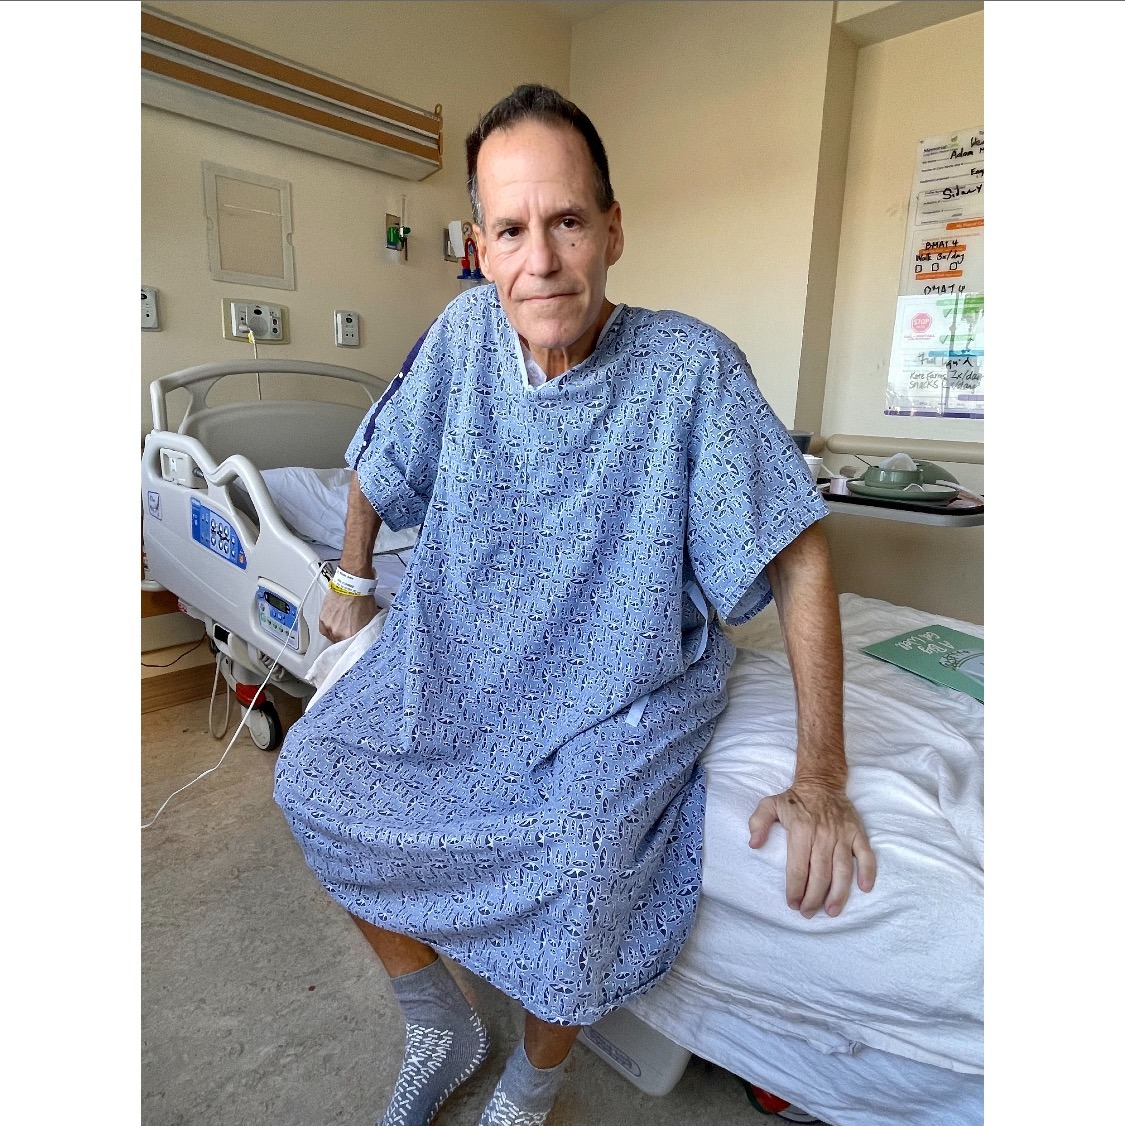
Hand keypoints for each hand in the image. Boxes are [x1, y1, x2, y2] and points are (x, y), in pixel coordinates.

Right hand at [319, 588, 377, 642]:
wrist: (352, 586)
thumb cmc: (362, 599)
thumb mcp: (369, 619)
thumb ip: (362, 630)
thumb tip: (362, 634)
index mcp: (351, 635)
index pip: (349, 646)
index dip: (350, 642)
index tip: (351, 639)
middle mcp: (338, 633)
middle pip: (339, 641)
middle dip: (343, 635)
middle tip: (347, 628)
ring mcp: (329, 626)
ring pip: (330, 634)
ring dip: (335, 630)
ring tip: (341, 621)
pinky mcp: (322, 618)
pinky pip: (323, 628)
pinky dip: (327, 625)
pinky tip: (333, 620)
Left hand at [748, 780, 876, 918]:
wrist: (822, 782)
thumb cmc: (795, 799)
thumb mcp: (770, 805)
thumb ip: (758, 822)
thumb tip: (753, 844)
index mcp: (802, 829)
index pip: (798, 867)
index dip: (795, 889)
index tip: (792, 903)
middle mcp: (824, 834)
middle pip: (820, 874)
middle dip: (814, 898)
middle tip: (808, 913)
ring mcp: (843, 835)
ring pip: (843, 870)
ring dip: (838, 893)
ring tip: (831, 911)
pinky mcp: (858, 833)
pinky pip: (866, 855)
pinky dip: (868, 872)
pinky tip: (864, 888)